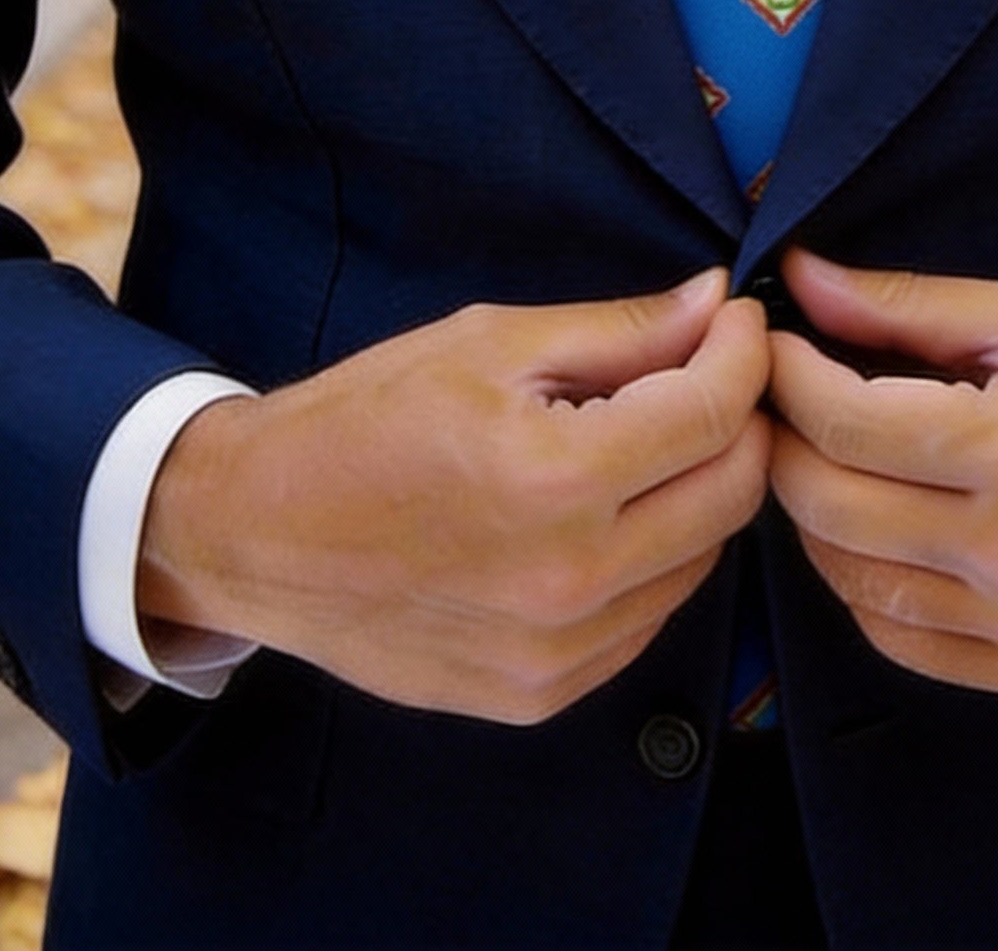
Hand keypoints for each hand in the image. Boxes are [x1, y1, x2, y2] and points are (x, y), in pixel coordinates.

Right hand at [138, 269, 770, 724]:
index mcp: (554, 478)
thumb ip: (619, 330)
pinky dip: (653, 557)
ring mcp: (558, 652)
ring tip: (647, 439)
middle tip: (708, 372)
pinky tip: (605, 513)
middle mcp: (570, 579)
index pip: (713, 413)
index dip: (743, 353)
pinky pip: (647, 618)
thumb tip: (715, 302)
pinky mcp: (541, 695)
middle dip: (739, 419)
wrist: (253, 534)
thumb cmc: (363, 420)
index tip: (737, 321)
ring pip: (702, 560)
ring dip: (699, 490)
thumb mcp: (489, 343)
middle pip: (732, 493)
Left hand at [767, 251, 997, 700]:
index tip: (773, 342)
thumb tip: (803, 279)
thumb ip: (913, 306)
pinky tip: (876, 533)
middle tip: (782, 398)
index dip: (787, 374)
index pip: (842, 421)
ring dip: (816, 517)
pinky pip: (907, 643)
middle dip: (784, 442)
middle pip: (829, 507)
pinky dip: (867, 589)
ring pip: (853, 584)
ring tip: (825, 459)